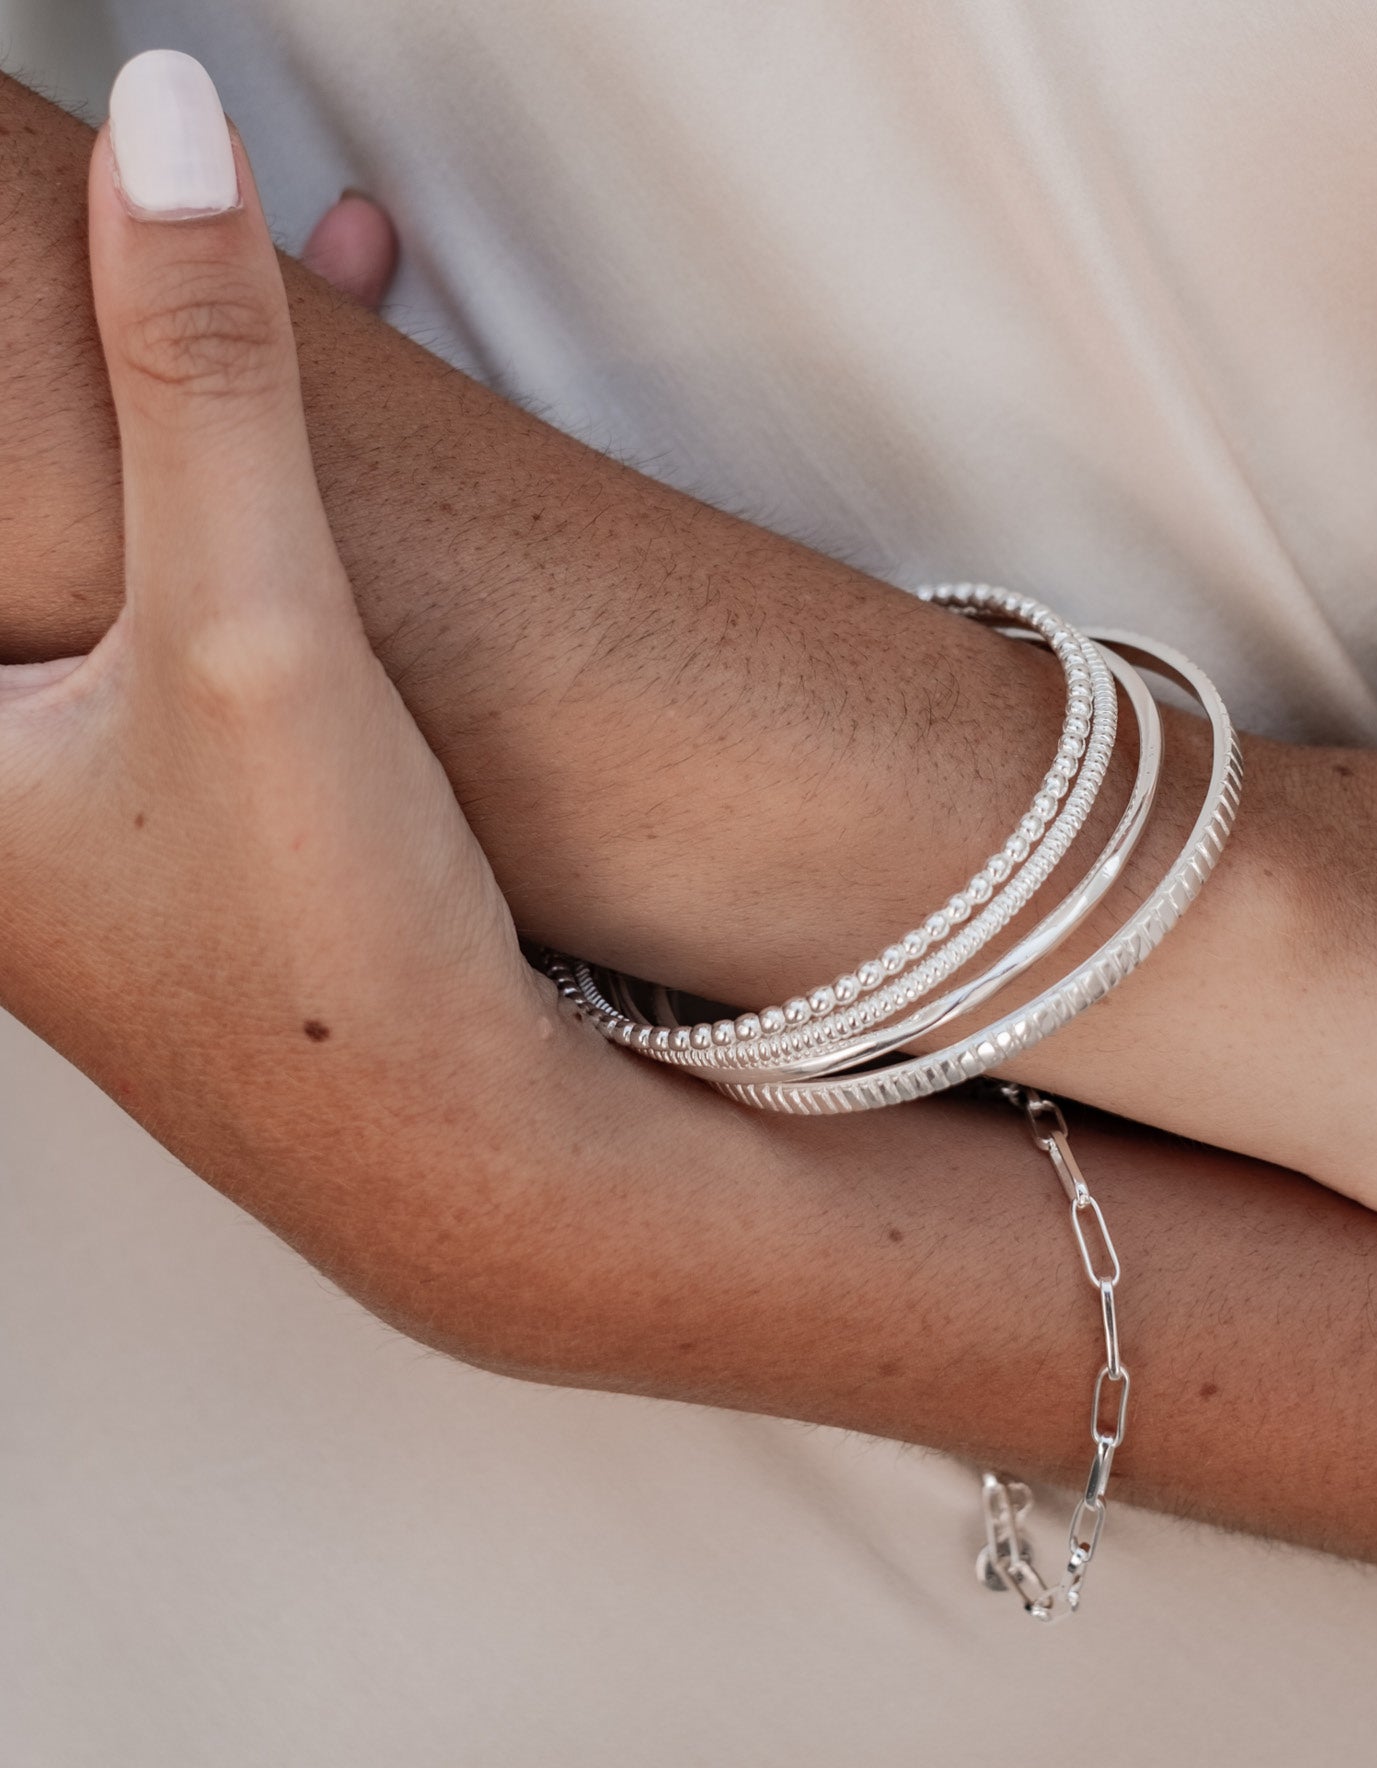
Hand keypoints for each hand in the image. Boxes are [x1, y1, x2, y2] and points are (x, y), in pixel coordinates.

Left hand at [0, 53, 619, 1322]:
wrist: (450, 1139)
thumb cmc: (327, 950)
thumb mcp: (254, 630)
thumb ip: (202, 379)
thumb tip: (170, 137)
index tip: (9, 232)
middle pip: (8, 511)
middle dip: (81, 350)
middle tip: (98, 236)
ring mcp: (64, 795)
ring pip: (93, 548)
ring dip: (186, 413)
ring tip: (295, 283)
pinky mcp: (166, 807)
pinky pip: (170, 610)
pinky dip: (238, 513)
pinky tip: (334, 458)